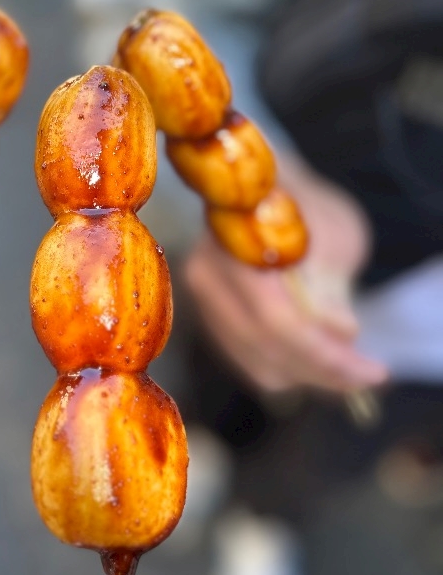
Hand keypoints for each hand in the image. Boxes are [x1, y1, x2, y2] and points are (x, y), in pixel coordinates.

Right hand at [184, 160, 388, 393]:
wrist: (267, 197)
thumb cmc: (305, 207)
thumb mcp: (333, 230)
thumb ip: (333, 279)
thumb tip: (339, 332)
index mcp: (234, 241)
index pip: (274, 317)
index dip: (323, 353)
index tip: (372, 371)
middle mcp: (206, 273)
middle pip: (263, 345)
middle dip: (321, 370)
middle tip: (367, 376)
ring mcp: (203, 299)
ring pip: (256, 362)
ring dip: (307, 374)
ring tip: (348, 368)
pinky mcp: (210, 317)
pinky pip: (249, 362)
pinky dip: (288, 370)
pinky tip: (318, 362)